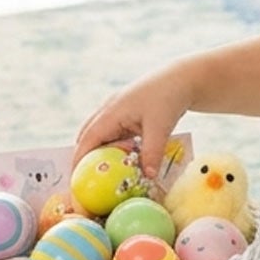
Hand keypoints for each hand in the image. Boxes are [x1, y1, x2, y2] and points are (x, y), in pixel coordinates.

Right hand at [73, 69, 191, 178]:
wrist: (183, 78)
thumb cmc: (169, 97)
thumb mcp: (160, 127)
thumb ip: (152, 153)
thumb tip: (148, 177)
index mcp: (111, 112)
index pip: (87, 140)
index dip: (79, 161)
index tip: (77, 180)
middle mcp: (109, 111)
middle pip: (87, 138)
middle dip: (85, 159)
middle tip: (89, 181)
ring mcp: (117, 111)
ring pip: (100, 136)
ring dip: (101, 153)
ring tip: (106, 174)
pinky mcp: (127, 114)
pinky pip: (114, 134)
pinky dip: (114, 147)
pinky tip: (125, 160)